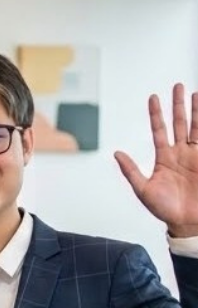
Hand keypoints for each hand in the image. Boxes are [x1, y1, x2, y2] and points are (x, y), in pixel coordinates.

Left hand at [116, 83, 197, 237]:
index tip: (153, 97)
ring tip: (195, 92)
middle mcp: (180, 153)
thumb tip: (117, 153)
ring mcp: (195, 156)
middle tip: (178, 85)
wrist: (187, 222)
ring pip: (196, 127)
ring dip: (196, 110)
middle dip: (179, 105)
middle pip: (180, 123)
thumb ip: (131, 170)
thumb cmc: (164, 209)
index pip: (160, 130)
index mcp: (164, 158)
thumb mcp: (143, 190)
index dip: (156, 114)